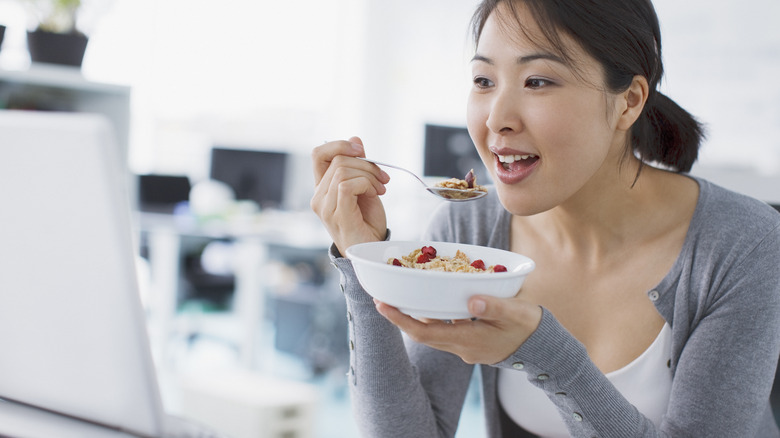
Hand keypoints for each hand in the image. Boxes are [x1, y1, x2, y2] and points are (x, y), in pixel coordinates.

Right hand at [311, 137, 390, 254]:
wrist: (373, 251)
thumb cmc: (368, 223)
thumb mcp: (365, 187)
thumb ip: (359, 165)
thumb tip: (355, 139)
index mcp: (323, 188)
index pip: (318, 154)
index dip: (339, 145)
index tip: (361, 150)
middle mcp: (318, 197)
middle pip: (337, 160)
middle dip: (366, 164)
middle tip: (383, 179)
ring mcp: (325, 207)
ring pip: (343, 171)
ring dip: (369, 175)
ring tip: (380, 189)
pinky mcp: (336, 215)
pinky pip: (347, 185)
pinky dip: (366, 184)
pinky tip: (375, 195)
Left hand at [374, 294, 542, 364]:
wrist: (545, 347)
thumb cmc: (530, 327)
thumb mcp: (515, 313)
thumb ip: (494, 306)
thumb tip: (471, 301)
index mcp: (468, 340)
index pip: (425, 332)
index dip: (401, 320)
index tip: (382, 306)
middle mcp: (461, 346)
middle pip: (423, 332)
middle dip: (401, 317)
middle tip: (382, 299)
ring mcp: (465, 346)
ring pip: (433, 331)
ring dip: (415, 317)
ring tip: (401, 297)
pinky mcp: (471, 341)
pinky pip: (445, 329)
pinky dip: (434, 316)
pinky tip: (431, 301)